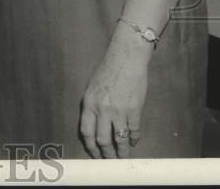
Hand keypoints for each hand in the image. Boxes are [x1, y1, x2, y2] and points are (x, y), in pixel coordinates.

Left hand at [78, 24, 151, 157]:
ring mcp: (119, 111)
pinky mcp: (134, 110)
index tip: (94, 155)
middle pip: (102, 140)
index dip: (90, 147)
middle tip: (110, 160)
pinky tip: (134, 142)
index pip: (86, 132)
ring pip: (119, 139)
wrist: (126, 58)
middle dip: (106, 153)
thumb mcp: (92, 87)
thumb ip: (92, 106)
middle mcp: (102, 109)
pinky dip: (134, 139)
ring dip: (122, 151)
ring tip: (123, 157)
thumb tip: (94, 125)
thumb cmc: (108, 70)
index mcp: (89, 103)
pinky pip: (133, 131)